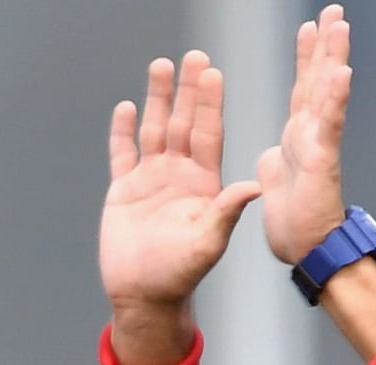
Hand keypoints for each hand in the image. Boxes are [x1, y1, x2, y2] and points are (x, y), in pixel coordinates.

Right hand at [99, 50, 261, 314]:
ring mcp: (150, 180)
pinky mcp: (123, 191)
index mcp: (203, 184)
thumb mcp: (209, 242)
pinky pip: (122, 154)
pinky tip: (127, 108)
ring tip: (161, 67)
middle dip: (187, 90)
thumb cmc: (180, 275)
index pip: (208, 134)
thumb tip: (253, 186)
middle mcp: (178, 175)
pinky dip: (123, 132)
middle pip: (182, 123)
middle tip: (193, 57)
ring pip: (154, 130)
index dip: (209, 104)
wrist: (144, 296)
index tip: (212, 74)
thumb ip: (227, 211)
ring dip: (157, 99)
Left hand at [258, 4, 353, 264]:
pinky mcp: (322, 160)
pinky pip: (328, 124)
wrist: (307, 252)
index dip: (307, 57)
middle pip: (318, 79)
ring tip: (337, 25)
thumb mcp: (276, 182)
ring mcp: (319, 144)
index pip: (304, 88)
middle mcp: (311, 134)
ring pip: (325, 92)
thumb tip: (273, 154)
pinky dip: (335, 98)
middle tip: (332, 11)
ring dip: (332, 57)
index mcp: (298, 137)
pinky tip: (340, 72)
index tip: (311, 28)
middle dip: (325, 44)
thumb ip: (277, 163)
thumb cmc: (295, 224)